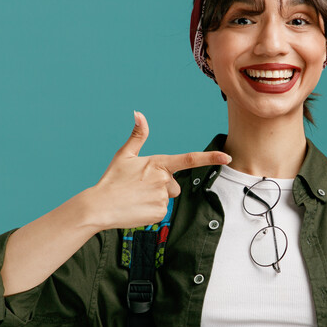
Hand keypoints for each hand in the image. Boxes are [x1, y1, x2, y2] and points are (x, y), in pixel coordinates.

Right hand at [88, 111, 230, 229]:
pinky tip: (137, 208)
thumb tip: (139, 113)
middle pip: (174, 185)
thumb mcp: (124, 156)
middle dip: (161, 187)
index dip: (210, 158)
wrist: (99, 206)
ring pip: (167, 198)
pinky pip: (161, 211)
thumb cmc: (111, 180)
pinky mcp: (159, 213)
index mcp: (158, 163)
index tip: (228, 157)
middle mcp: (164, 180)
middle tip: (139, 188)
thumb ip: (137, 136)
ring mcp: (163, 198)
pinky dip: (150, 211)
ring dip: (154, 199)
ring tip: (135, 198)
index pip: (189, 159)